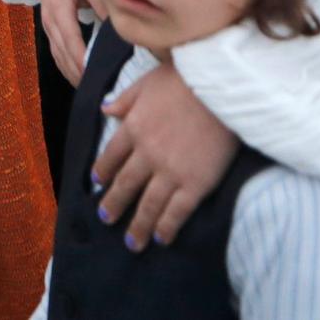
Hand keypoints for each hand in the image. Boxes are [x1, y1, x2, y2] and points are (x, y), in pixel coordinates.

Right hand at [39, 0, 104, 82]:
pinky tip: (76, 75)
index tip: (95, 74)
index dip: (82, 60)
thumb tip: (116, 29)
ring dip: (71, 73)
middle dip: (78, 73)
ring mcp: (46, 25)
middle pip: (63, 54)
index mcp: (59, 10)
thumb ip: (102, 6)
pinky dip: (66, 66)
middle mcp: (49, 21)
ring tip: (88, 87)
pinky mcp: (47, 28)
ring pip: (57, 56)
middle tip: (96, 89)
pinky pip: (55, 52)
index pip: (71, 41)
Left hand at [93, 63, 238, 250]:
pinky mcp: (196, 184)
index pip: (111, 156)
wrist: (222, 88)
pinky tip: (161, 238)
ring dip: (138, 225)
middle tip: (106, 219)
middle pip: (125, 184)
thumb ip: (125, 99)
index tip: (97, 183)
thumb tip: (105, 109)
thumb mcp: (148, 82)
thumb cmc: (187, 77)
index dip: (103, 171)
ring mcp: (170, 171)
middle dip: (113, 205)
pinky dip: (167, 227)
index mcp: (133, 126)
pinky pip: (177, 211)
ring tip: (131, 242)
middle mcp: (146, 153)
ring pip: (148, 204)